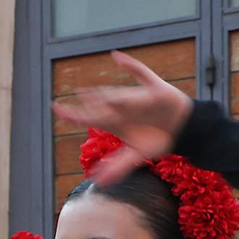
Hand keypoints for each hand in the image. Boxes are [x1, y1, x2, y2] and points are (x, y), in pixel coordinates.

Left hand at [52, 51, 194, 186]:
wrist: (182, 129)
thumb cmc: (156, 138)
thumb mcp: (136, 155)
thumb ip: (118, 167)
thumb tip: (98, 181)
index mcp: (114, 121)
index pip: (89, 117)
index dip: (73, 114)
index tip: (56, 110)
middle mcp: (122, 108)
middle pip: (100, 105)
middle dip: (84, 105)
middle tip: (65, 104)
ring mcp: (137, 98)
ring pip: (119, 94)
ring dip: (106, 95)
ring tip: (89, 95)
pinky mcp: (155, 90)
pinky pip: (142, 74)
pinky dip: (131, 66)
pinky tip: (117, 56)